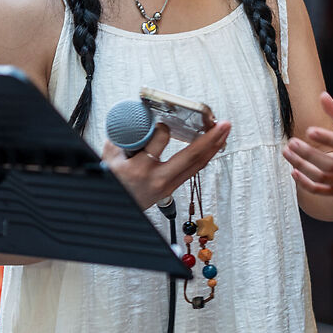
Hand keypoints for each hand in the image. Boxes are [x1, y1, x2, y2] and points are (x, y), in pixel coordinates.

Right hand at [101, 121, 231, 209]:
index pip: (160, 140)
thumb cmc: (111, 186)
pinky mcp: (171, 190)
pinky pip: (193, 172)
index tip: (164, 121)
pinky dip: (204, 158)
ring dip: (213, 148)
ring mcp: (167, 187)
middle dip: (211, 138)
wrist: (111, 211)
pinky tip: (211, 149)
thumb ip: (122, 138)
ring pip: (197, 166)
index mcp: (140, 169)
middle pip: (191, 156)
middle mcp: (158, 179)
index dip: (165, 127)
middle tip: (223, 124)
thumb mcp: (109, 158)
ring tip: (224, 133)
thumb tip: (133, 122)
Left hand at [286, 92, 332, 199]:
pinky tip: (293, 172)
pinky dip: (305, 184)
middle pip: (330, 163)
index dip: (326, 138)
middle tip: (291, 142)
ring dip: (302, 166)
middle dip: (308, 153)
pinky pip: (320, 191)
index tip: (309, 130)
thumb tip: (322, 96)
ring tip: (287, 152)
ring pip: (322, 177)